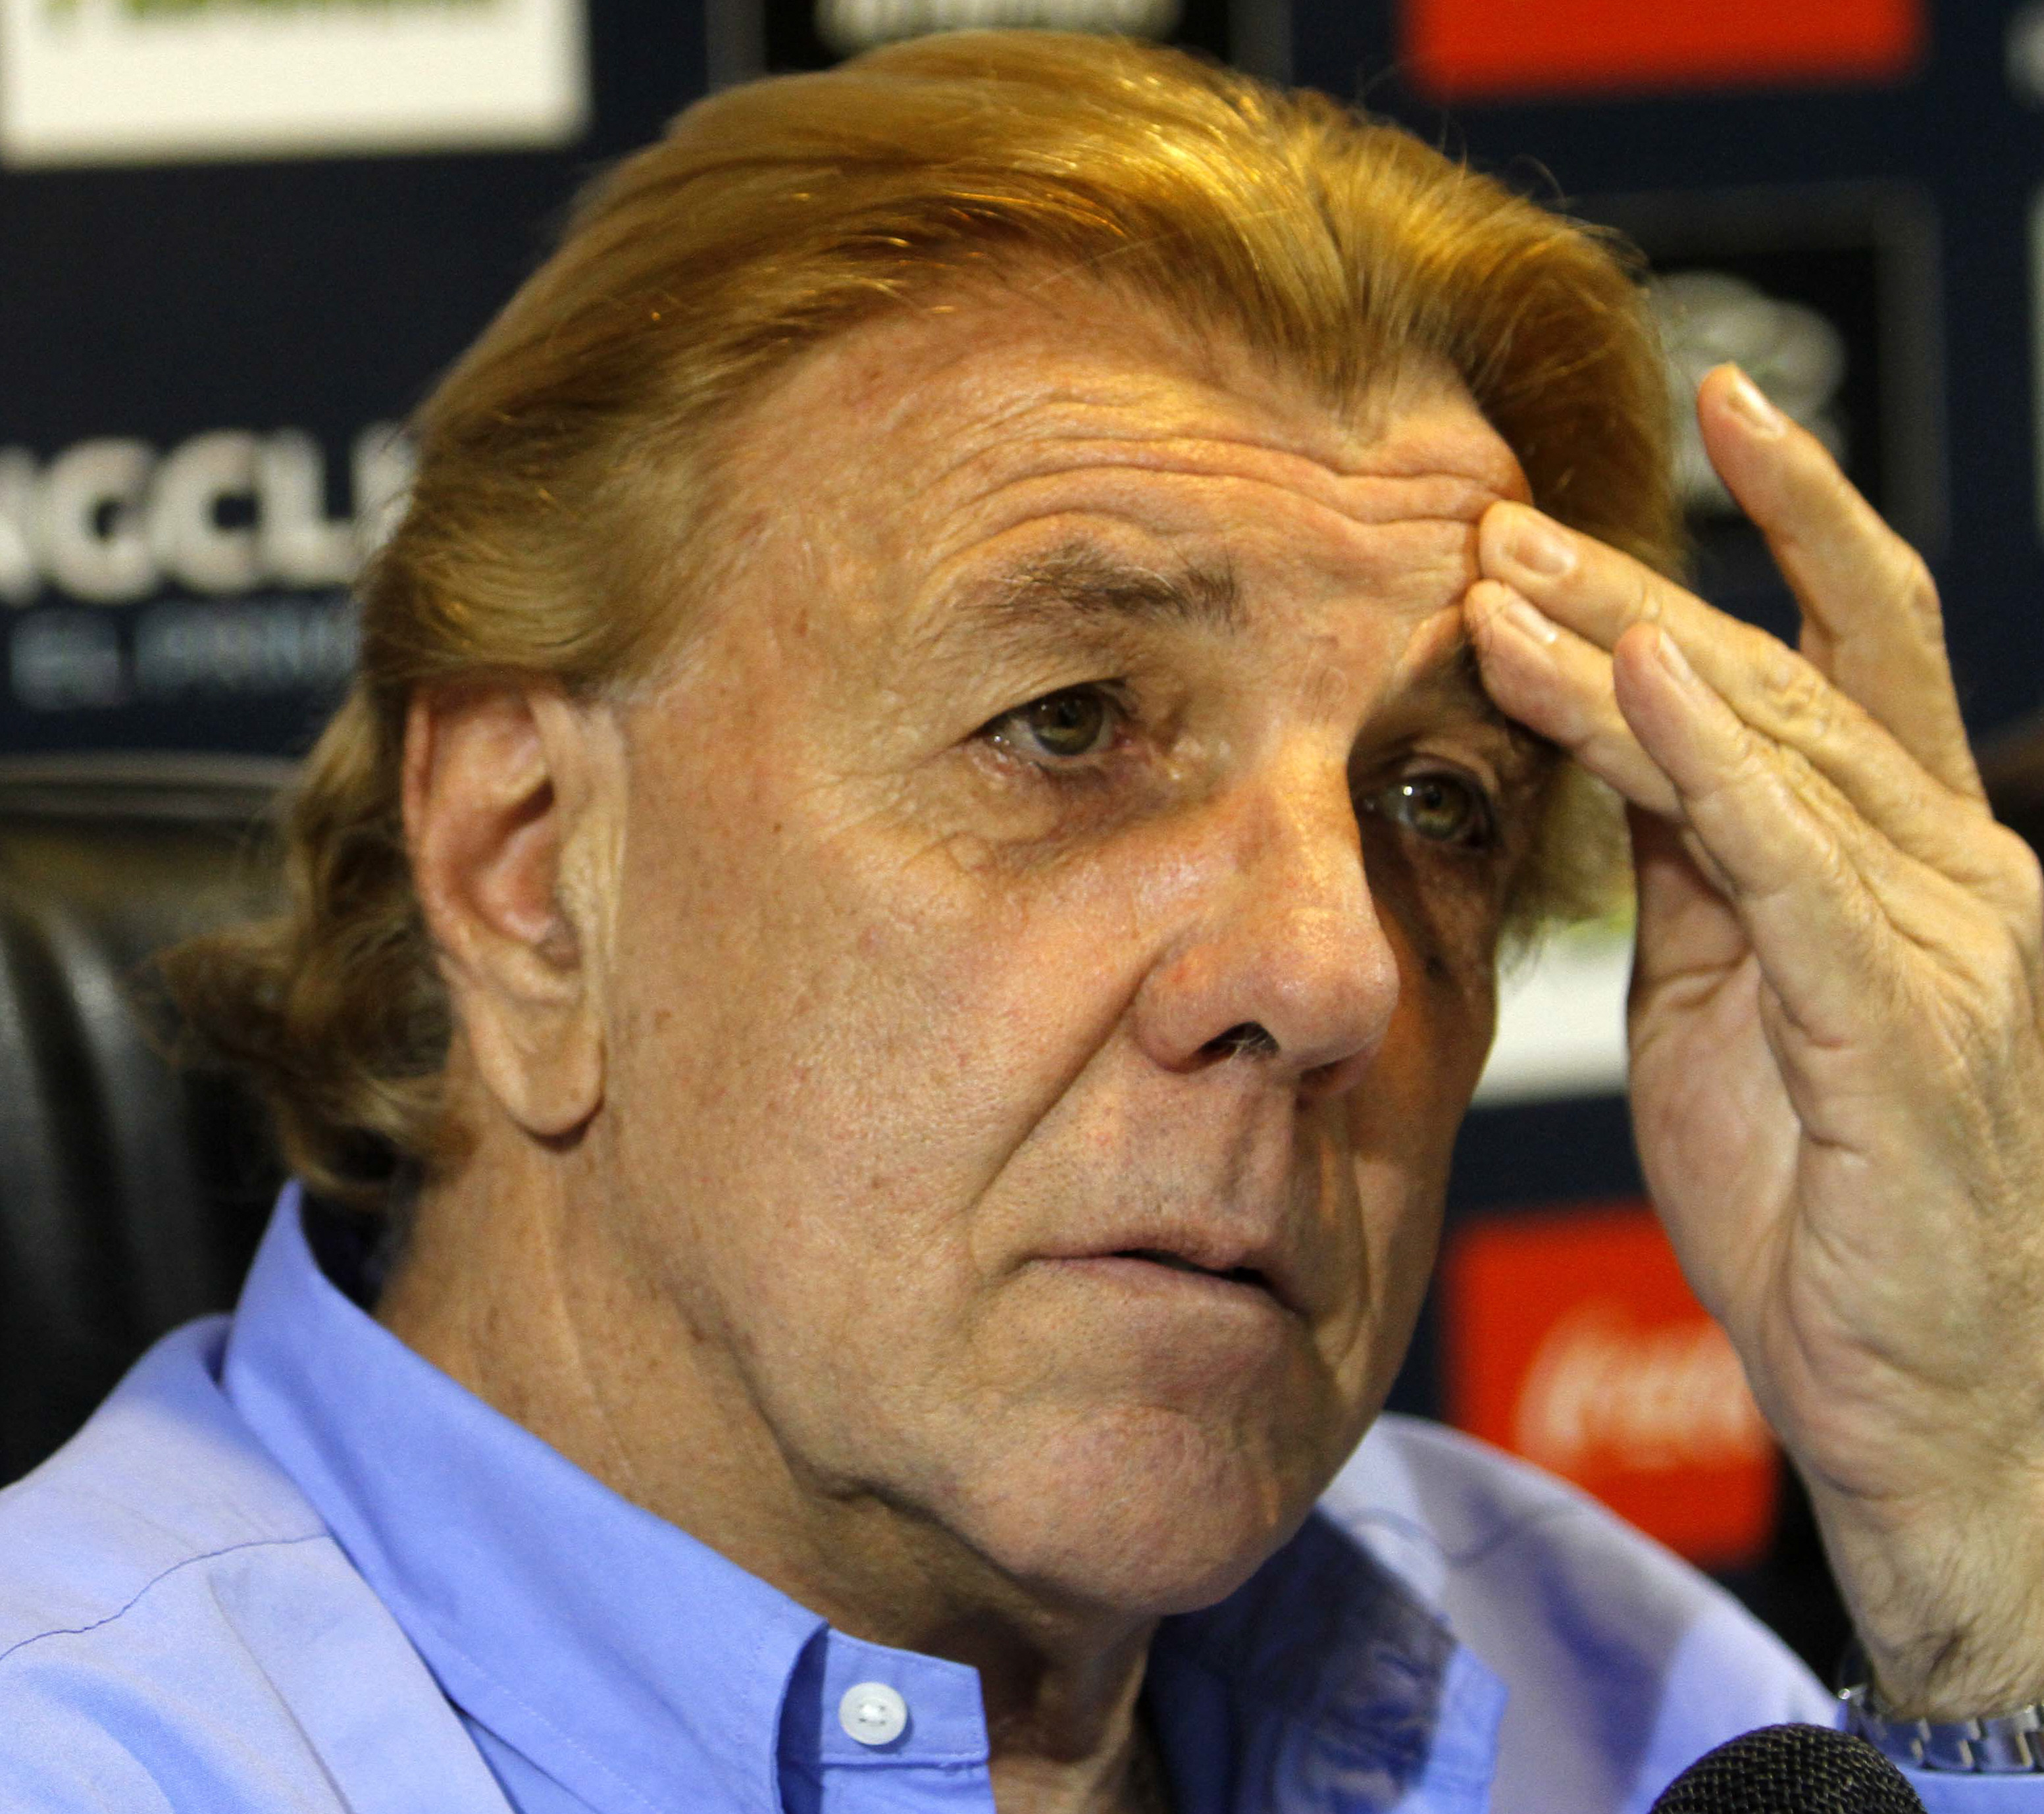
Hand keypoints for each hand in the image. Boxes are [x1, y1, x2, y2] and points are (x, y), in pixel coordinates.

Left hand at [1465, 363, 2043, 1718]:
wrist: (1917, 1395)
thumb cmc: (1820, 1208)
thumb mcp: (1724, 1004)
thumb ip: (1695, 874)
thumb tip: (1624, 750)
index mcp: (1912, 863)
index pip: (1853, 650)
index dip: (1787, 521)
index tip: (1705, 411)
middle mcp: (1957, 876)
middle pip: (1789, 678)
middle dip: (1636, 589)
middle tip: (1497, 524)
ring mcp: (1947, 944)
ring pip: (1778, 752)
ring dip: (1627, 658)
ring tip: (1502, 587)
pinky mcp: (1905, 1030)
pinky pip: (1800, 871)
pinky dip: (1720, 768)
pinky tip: (1642, 682)